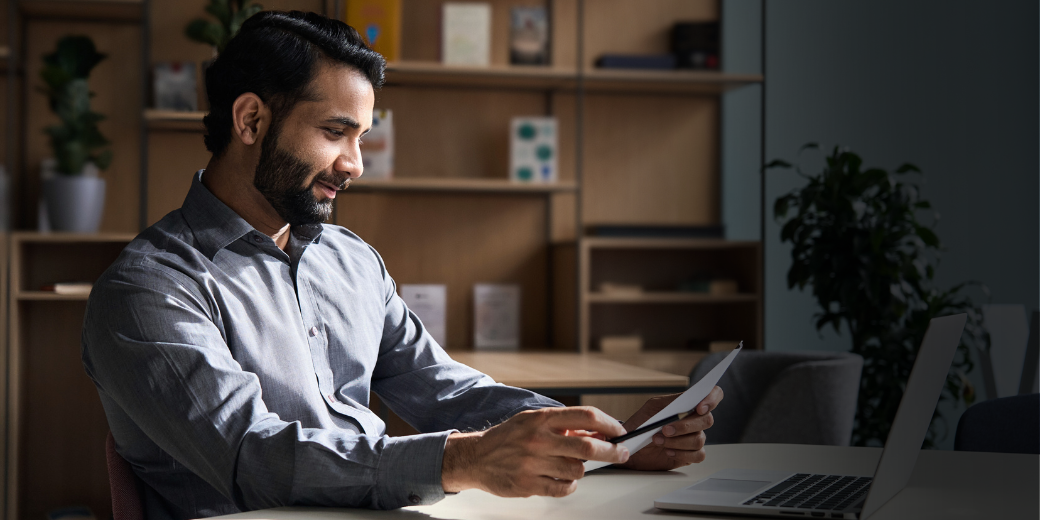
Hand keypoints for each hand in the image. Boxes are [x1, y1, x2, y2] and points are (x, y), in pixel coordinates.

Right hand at [441, 406, 628, 496]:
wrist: (476, 458)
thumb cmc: (508, 439)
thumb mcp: (534, 422)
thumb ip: (564, 425)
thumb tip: (598, 432)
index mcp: (542, 419)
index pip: (586, 416)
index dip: (609, 424)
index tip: (619, 432)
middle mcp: (539, 439)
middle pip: (588, 446)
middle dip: (612, 451)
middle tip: (621, 454)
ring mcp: (534, 463)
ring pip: (577, 470)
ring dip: (581, 469)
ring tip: (569, 466)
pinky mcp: (529, 484)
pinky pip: (563, 488)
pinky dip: (569, 486)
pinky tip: (563, 480)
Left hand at [616, 385, 722, 470]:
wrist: (631, 446)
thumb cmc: (642, 423)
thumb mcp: (653, 407)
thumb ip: (671, 402)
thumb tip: (685, 401)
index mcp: (688, 404)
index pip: (714, 394)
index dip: (712, 399)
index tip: (700, 408)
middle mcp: (695, 420)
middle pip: (706, 420)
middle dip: (685, 426)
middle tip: (665, 429)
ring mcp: (694, 438)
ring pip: (699, 439)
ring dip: (677, 441)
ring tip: (658, 440)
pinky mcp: (691, 455)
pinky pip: (698, 455)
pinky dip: (682, 453)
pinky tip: (668, 451)